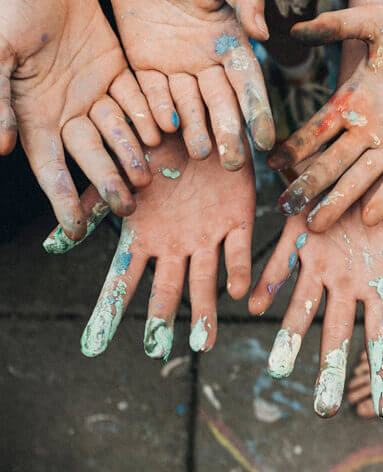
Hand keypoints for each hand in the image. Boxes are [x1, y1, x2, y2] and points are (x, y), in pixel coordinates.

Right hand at [0, 0, 155, 239]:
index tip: (74, 230)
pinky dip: (147, 114)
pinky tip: (163, 132)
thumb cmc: (6, 10)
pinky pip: (134, 97)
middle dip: (108, 181)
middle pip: (91, 154)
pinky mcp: (115, 68)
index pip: (50, 168)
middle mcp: (66, 110)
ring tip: (150, 176)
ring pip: (118, 130)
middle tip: (129, 205)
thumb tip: (0, 148)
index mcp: (34, 115)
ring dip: (132, 153)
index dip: (62, 198)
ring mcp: (93, 90)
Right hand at [44, 130, 254, 357]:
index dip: (109, 309)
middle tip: (158, 351)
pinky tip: (235, 291)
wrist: (203, 120)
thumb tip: (55, 242)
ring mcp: (207, 234)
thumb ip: (96, 202)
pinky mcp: (238, 219)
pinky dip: (236, 269)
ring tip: (204, 343)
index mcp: (146, 235)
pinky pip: (237, 249)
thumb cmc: (158, 144)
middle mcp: (176, 242)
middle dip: (162, 318)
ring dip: (204, 309)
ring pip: (204, 279)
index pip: (124, 278)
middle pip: (167, 287)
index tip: (95, 345)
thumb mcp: (122, 169)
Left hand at [107, 0, 274, 161]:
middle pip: (220, 104)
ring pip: (188, 106)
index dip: (257, 112)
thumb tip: (263, 32)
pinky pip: (152, 94)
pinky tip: (160, 131)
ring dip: (194, 130)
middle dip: (227, 133)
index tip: (265, 140)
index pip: (248, 84)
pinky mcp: (146, 67)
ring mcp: (177, 67)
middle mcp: (207, 62)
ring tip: (198, 152)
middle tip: (232, 162)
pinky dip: (156, 112)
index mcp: (232, 43)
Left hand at [248, 181, 382, 418]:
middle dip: (330, 370)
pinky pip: (279, 263)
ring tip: (277, 368)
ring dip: (290, 335)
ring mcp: (318, 261)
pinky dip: (267, 282)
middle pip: (337, 332)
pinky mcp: (296, 235)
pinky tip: (253, 304)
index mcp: (376, 283)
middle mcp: (345, 280)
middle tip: (324, 411)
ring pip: (302, 306)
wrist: (368, 159)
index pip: (380, 334)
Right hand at [268, 4, 382, 228]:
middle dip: (309, 185)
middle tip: (286, 209)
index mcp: (353, 100)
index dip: (295, 149)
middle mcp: (369, 127)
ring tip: (316, 224)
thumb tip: (294, 30)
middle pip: (332, 163)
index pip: (317, 131)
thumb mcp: (375, 22)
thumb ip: (337, 25)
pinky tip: (369, 217)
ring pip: (362, 177)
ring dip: (339, 200)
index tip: (272, 166)